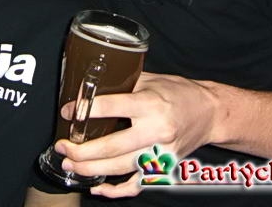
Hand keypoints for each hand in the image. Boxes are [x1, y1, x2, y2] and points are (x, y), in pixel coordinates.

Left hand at [55, 72, 216, 197]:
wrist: (209, 112)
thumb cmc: (178, 92)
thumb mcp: (150, 79)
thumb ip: (122, 84)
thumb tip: (88, 88)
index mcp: (150, 104)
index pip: (112, 107)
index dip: (85, 110)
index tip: (67, 112)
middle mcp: (156, 130)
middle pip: (112, 147)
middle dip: (81, 151)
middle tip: (62, 148)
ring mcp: (160, 153)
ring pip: (120, 169)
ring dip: (91, 170)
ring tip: (70, 166)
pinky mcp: (163, 168)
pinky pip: (136, 185)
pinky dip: (115, 191)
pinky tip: (97, 188)